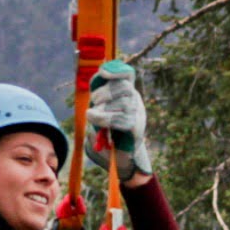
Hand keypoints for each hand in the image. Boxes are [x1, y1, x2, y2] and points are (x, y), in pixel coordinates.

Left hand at [83, 60, 152, 180]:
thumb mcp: (101, 112)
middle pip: (122, 87)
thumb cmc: (110, 134)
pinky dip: (104, 118)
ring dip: (102, 107)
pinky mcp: (135, 128)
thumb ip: (98, 97)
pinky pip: (119, 118)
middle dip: (103, 93)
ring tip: (91, 115)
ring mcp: (138, 114)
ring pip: (121, 102)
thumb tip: (97, 81)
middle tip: (94, 103)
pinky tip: (95, 120)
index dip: (116, 70)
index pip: (127, 74)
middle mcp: (136, 101)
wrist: (123, 158)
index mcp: (128, 93)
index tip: (103, 73)